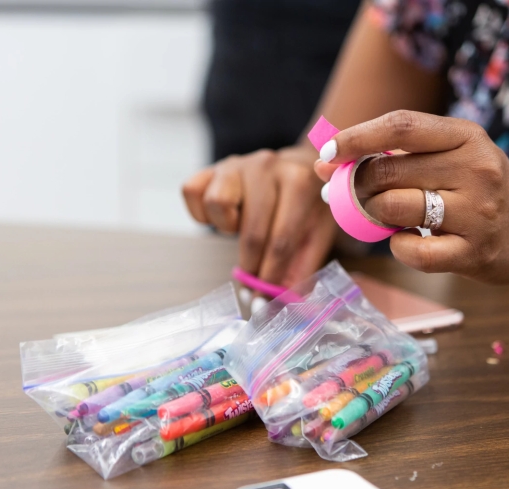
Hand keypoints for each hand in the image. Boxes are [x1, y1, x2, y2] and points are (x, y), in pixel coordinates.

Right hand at [183, 146, 336, 287]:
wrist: (298, 169)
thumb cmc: (307, 207)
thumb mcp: (316, 236)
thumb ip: (300, 272)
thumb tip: (277, 306)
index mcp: (300, 181)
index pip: (282, 239)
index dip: (270, 276)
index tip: (264, 300)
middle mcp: (267, 166)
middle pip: (251, 230)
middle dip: (251, 265)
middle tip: (252, 282)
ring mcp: (237, 164)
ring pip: (216, 203)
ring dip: (226, 226)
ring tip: (242, 228)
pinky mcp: (212, 167)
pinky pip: (192, 192)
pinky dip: (203, 213)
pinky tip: (225, 217)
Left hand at [314, 110, 508, 284]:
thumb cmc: (482, 191)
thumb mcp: (457, 156)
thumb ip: (402, 154)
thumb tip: (330, 160)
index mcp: (467, 136)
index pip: (400, 126)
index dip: (356, 138)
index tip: (327, 152)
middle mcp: (476, 169)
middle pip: (388, 171)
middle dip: (356, 185)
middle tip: (347, 195)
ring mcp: (478, 213)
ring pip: (395, 208)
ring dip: (375, 215)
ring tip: (384, 217)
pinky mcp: (474, 253)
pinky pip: (412, 252)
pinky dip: (397, 248)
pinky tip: (405, 241)